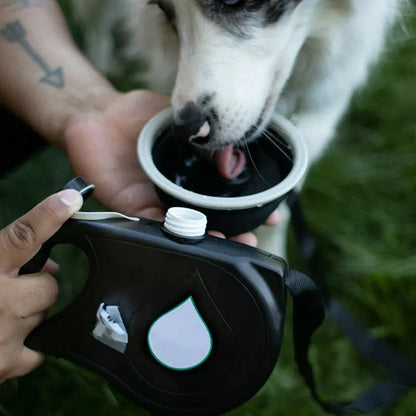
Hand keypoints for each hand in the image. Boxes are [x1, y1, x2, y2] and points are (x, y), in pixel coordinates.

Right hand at [0, 189, 81, 381]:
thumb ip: (0, 255)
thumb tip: (40, 257)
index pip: (24, 235)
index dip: (50, 215)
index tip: (71, 200)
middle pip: (49, 285)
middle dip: (37, 286)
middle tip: (13, 290)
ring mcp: (5, 333)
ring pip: (44, 314)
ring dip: (29, 313)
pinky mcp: (8, 362)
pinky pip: (40, 347)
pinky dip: (27, 344)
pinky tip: (4, 341)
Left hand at [63, 89, 277, 245]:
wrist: (98, 115)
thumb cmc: (142, 113)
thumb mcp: (184, 117)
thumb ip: (210, 136)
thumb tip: (235, 161)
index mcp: (196, 171)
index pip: (229, 193)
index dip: (251, 205)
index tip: (273, 212)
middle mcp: (180, 190)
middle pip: (212, 217)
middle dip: (234, 231)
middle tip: (252, 239)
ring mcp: (158, 200)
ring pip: (187, 227)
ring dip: (208, 238)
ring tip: (228, 245)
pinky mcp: (133, 207)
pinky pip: (154, 224)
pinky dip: (172, 232)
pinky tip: (192, 238)